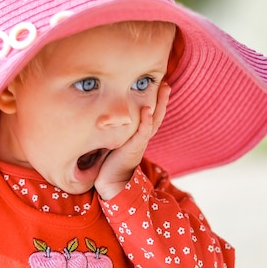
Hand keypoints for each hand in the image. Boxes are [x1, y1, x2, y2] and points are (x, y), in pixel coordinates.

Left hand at [94, 82, 170, 199]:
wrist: (109, 184)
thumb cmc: (107, 163)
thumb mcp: (111, 141)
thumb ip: (112, 129)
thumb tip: (100, 113)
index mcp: (138, 136)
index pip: (150, 116)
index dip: (155, 102)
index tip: (158, 86)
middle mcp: (142, 137)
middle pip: (157, 115)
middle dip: (163, 99)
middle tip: (166, 83)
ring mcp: (140, 142)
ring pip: (154, 120)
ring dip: (160, 104)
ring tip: (164, 89)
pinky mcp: (134, 148)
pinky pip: (143, 132)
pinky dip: (146, 121)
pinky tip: (148, 109)